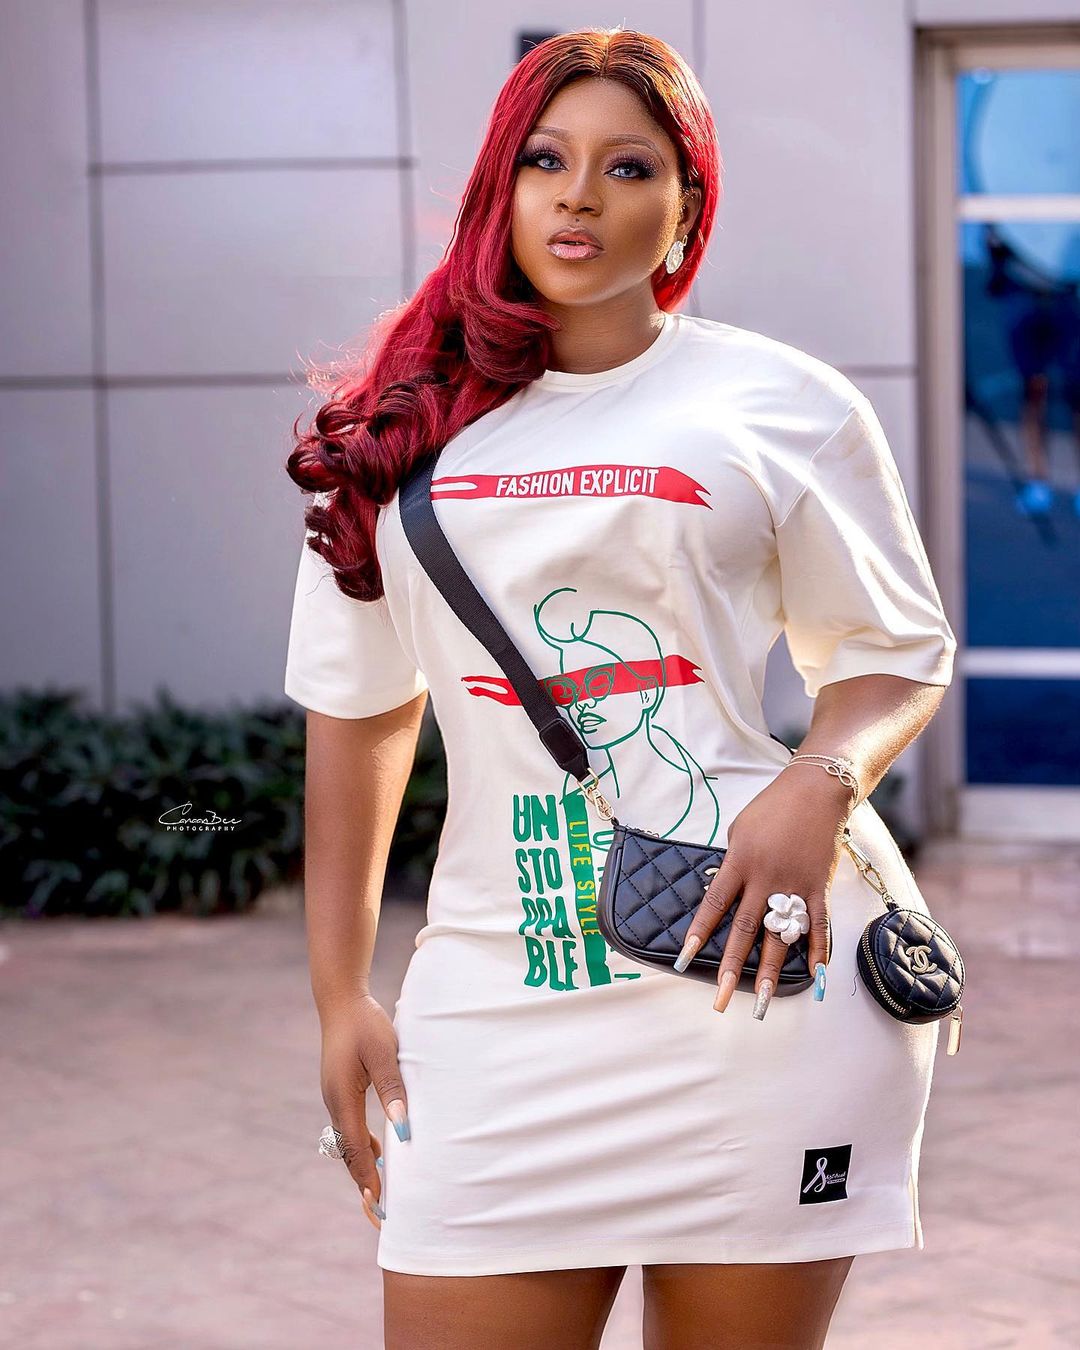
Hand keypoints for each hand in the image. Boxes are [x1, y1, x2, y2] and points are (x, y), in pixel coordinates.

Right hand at [319, 993, 410, 1229]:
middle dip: (365, 1182)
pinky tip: (382, 1154)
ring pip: (349, 1143)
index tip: (380, 1206)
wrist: (341, 1000)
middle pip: (349, 1154)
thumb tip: (404, 1129)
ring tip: (383, 1194)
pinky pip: (351, 1128)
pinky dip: (365, 1146)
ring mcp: (335, 1098)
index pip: (356, 1150)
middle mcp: (334, 1104)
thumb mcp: (384, 1054)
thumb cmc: (365, 1024)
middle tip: (381, 1214)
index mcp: (342, 1099)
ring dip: (365, 1166)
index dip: (369, 1178)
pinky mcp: (341, 1092)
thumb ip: (393, 1090)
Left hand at [673, 769, 849, 1017]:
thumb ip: (732, 865)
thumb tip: (725, 895)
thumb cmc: (772, 809)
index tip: (685, 959)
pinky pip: (818, 924)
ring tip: (761, 1001)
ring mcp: (793, 885)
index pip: (713, 905)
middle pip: (744, 930)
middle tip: (720, 999)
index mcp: (738, 862)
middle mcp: (764, 878)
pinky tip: (815, 975)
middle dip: (731, 967)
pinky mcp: (818, 887)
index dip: (699, 934)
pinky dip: (818, 950)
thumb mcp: (739, 831)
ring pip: (779, 936)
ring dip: (769, 971)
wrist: (814, 791)